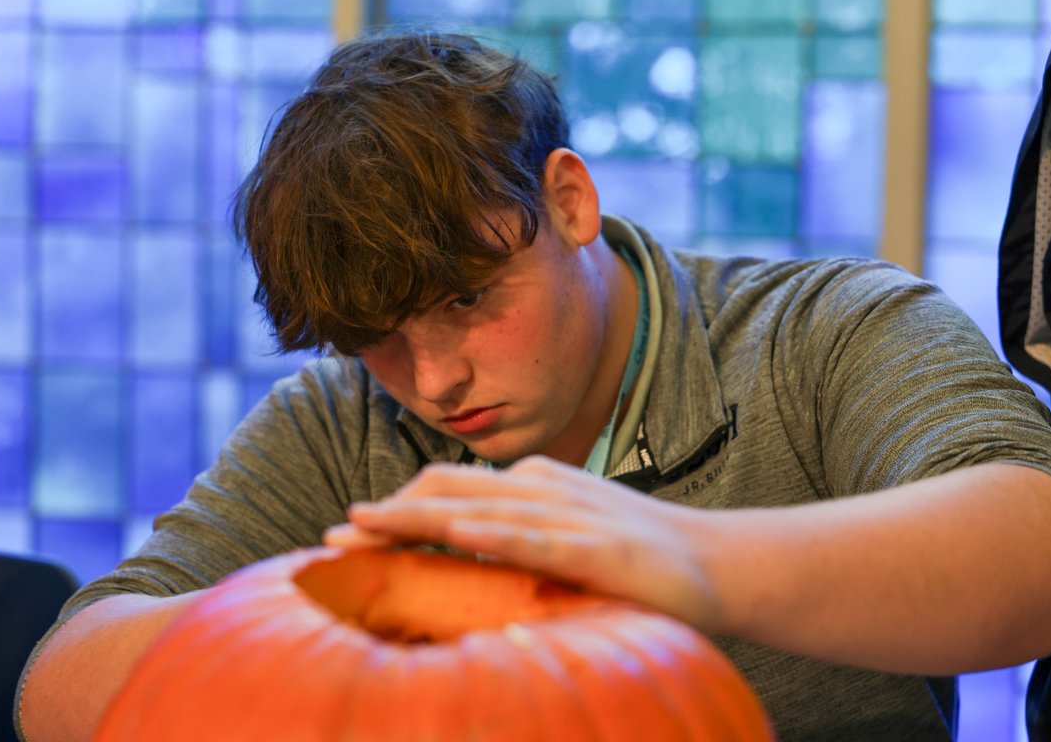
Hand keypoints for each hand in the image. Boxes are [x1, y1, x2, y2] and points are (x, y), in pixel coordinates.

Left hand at [324, 455, 722, 631]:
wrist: (719, 565)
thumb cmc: (637, 561)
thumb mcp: (568, 541)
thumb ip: (519, 543)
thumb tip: (460, 564)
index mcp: (533, 485)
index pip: (448, 485)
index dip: (394, 506)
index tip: (346, 534)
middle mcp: (543, 488)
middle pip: (447, 488)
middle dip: (386, 513)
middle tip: (331, 540)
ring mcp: (571, 514)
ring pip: (478, 508)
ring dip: (415, 518)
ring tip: (363, 531)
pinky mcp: (598, 547)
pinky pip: (537, 537)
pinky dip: (493, 534)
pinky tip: (457, 536)